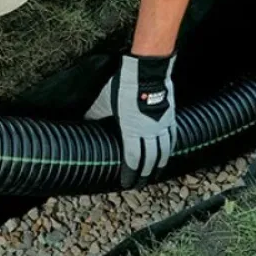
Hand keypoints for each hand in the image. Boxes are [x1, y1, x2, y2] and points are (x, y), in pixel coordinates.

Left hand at [85, 54, 176, 188]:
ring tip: (156, 174)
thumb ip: (95, 116)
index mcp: (132, 131)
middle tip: (141, 184)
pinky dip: (169, 148)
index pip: (133, 159)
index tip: (127, 183)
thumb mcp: (103, 103)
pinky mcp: (170, 117)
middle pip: (150, 159)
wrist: (146, 71)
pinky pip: (172, 137)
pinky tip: (167, 153)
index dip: (131, 173)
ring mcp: (162, 124)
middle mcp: (149, 131)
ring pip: (164, 151)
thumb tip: (83, 122)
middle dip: (145, 174)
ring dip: (159, 165)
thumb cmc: (123, 87)